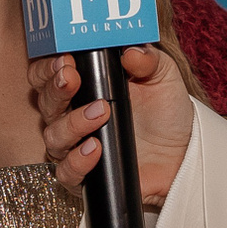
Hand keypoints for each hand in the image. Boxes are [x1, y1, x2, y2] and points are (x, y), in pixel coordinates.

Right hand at [33, 46, 193, 205]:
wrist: (182, 154)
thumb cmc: (165, 112)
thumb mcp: (162, 76)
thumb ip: (148, 60)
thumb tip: (130, 52)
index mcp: (84, 87)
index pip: (49, 73)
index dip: (48, 65)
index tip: (64, 59)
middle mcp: (72, 115)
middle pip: (44, 101)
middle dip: (54, 88)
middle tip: (71, 78)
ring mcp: (76, 146)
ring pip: (53, 136)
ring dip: (73, 123)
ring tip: (101, 113)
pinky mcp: (84, 176)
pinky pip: (66, 172)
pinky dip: (77, 160)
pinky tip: (96, 148)